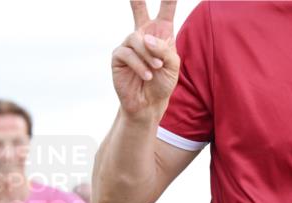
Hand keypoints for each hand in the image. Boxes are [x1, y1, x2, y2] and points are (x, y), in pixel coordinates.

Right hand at [113, 1, 180, 119]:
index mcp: (161, 32)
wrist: (149, 103)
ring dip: (148, 54)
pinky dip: (139, 64)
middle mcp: (143, 35)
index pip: (166, 9)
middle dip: (136, 1)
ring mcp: (129, 45)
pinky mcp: (118, 57)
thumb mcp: (173, 64)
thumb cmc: (163, 83)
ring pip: (136, 38)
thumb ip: (164, 48)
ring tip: (156, 68)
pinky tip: (147, 75)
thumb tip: (144, 38)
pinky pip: (127, 53)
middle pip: (139, 11)